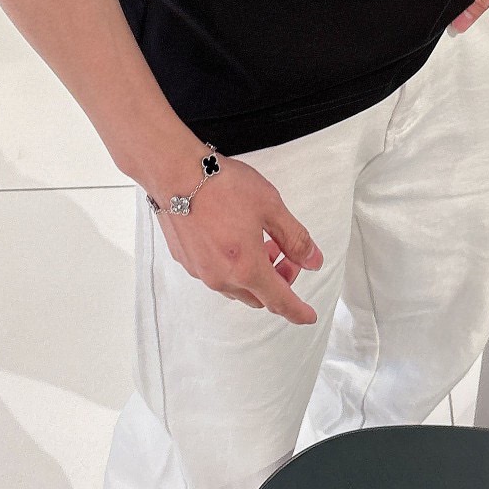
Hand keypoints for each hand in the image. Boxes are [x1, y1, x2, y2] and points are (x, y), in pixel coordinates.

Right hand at [151, 150, 323, 324]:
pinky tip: (235, 239)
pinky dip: (232, 266)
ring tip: (261, 242)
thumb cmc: (221, 186)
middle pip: (257, 296)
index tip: (307, 316)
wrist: (176, 173)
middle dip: (277, 282)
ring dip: (254, 274)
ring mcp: (200, 271)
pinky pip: (216, 274)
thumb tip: (313, 260)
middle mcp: (221, 277)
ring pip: (236, 287)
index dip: (297, 311)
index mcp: (246, 268)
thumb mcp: (271, 207)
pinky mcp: (186, 259)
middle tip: (286, 255)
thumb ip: (295, 238)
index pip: (279, 301)